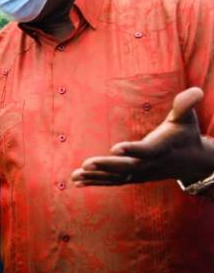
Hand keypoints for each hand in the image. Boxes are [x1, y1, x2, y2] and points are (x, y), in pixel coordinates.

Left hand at [72, 87, 212, 185]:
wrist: (193, 163)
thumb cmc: (186, 134)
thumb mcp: (187, 119)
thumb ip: (185, 106)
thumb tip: (196, 90)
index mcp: (161, 148)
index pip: (146, 150)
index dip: (132, 150)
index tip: (115, 147)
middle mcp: (149, 164)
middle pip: (126, 167)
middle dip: (106, 166)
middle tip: (85, 164)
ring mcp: (141, 173)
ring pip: (116, 177)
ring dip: (95, 177)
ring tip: (75, 176)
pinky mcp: (134, 177)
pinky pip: (113, 181)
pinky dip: (96, 181)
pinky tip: (78, 181)